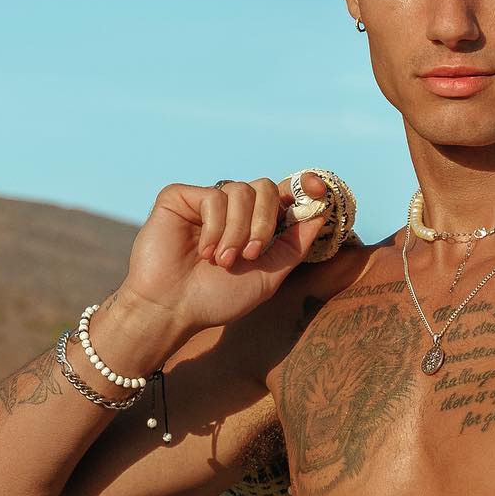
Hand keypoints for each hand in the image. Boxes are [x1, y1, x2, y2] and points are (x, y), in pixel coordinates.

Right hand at [121, 172, 332, 330]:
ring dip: (237, 232)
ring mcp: (206, 201)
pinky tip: (203, 252)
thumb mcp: (268, 276)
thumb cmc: (217, 298)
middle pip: (266, 188)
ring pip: (240, 192)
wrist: (173, 309)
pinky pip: (213, 197)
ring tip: (222, 261)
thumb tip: (321, 215)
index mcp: (255, 224)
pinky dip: (214, 229)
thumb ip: (294, 246)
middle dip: (264, 223)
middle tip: (251, 256)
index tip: (321, 190)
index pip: (283, 195)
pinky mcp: (180, 197)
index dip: (304, 186)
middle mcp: (232, 209)